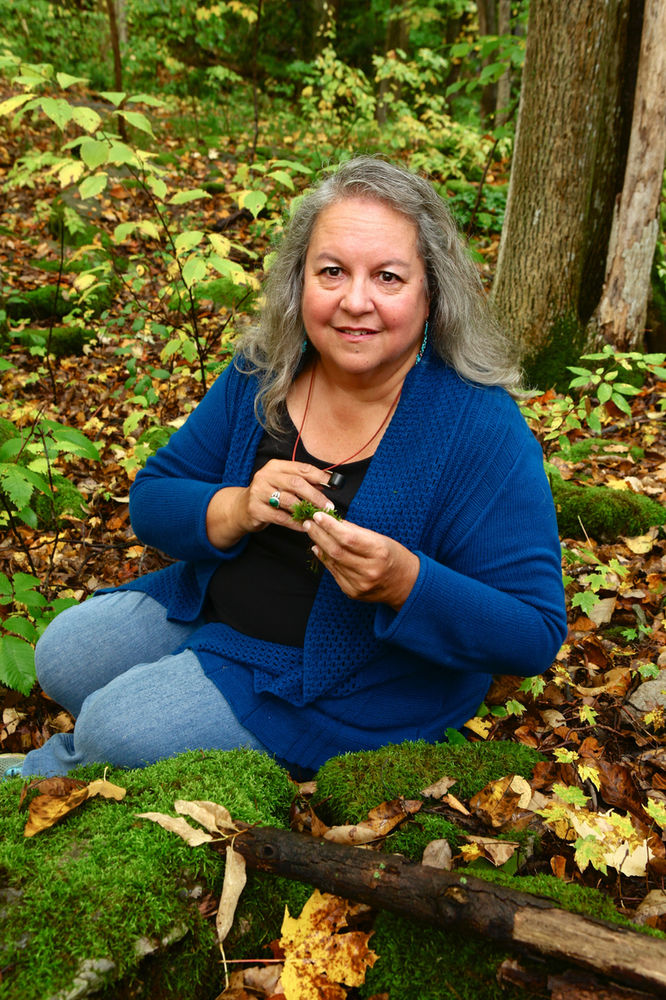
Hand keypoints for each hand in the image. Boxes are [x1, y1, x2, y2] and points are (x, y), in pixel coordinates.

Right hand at [206, 460, 332, 547]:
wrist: (240, 509)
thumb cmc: (267, 495)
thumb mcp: (282, 483)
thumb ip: (302, 481)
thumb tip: (328, 483)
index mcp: (275, 466)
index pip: (302, 468)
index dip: (320, 476)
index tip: (334, 485)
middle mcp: (265, 476)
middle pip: (296, 483)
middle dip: (315, 496)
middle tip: (328, 507)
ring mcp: (258, 492)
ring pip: (288, 501)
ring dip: (306, 511)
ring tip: (318, 518)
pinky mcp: (255, 509)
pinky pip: (280, 517)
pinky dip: (295, 523)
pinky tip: (304, 526)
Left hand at [304, 512, 419, 609]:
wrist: (405, 585)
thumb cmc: (393, 557)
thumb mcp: (380, 539)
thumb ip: (355, 531)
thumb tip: (333, 520)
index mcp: (379, 553)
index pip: (348, 538)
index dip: (330, 526)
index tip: (318, 515)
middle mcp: (369, 570)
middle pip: (336, 551)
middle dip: (319, 534)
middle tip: (308, 522)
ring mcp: (360, 584)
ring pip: (333, 562)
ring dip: (319, 545)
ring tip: (312, 532)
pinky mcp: (353, 592)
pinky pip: (334, 573)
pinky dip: (325, 559)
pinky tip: (319, 549)